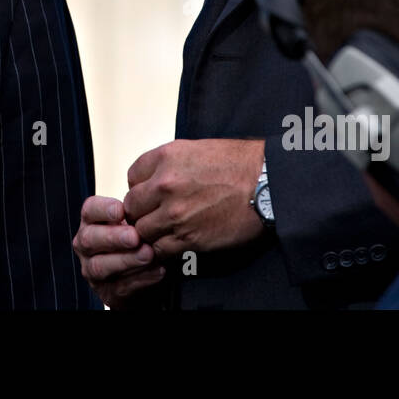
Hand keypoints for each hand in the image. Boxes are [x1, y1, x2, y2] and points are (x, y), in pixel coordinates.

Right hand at [72, 195, 165, 307]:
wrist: (145, 276)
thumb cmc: (140, 240)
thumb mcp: (136, 221)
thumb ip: (139, 212)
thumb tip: (155, 197)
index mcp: (92, 222)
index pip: (89, 210)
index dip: (103, 209)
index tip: (120, 210)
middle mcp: (87, 245)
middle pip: (91, 238)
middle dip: (114, 237)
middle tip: (135, 235)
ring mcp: (93, 270)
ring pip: (101, 266)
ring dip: (126, 260)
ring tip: (149, 254)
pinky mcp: (107, 293)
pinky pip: (121, 287)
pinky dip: (140, 279)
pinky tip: (158, 271)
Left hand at [122, 138, 265, 258]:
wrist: (266, 183)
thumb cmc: (239, 164)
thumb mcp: (196, 149)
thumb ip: (169, 163)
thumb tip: (154, 180)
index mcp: (166, 157)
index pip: (132, 176)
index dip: (140, 187)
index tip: (149, 195)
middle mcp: (165, 184)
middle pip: (132, 206)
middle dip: (141, 212)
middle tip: (154, 215)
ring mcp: (175, 213)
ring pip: (142, 230)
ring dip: (151, 232)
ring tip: (165, 231)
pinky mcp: (188, 237)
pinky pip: (159, 249)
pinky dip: (162, 249)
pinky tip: (173, 243)